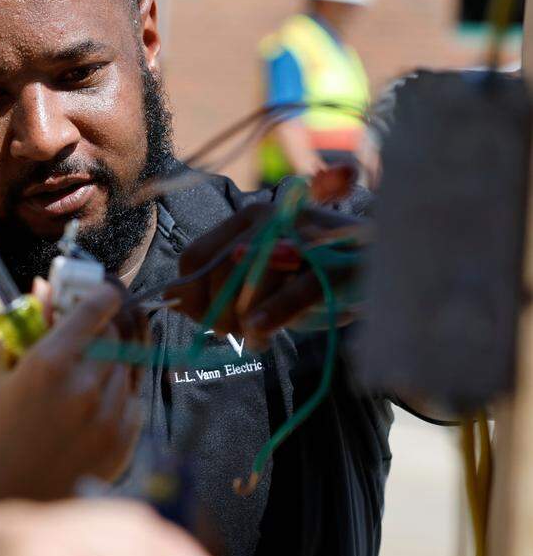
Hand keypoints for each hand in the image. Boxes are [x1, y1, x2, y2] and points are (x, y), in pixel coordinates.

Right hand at [0, 284, 143, 520]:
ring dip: (111, 362)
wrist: (0, 507)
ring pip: (127, 366)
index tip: (103, 290)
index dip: (101, 292)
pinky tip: (93, 406)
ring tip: (84, 376)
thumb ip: (18, 330)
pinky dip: (119, 396)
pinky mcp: (122, 444)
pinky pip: (133, 402)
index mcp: (48, 363)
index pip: (95, 307)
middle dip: (102, 327)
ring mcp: (108, 417)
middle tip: (87, 333)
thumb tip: (41, 289)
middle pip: (115, 334)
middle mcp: (85, 387)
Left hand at [165, 202, 365, 349]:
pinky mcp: (339, 262)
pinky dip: (274, 312)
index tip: (205, 320)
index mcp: (248, 219)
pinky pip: (297, 289)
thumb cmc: (311, 276)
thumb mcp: (260, 278)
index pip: (196, 257)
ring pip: (254, 280)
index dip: (192, 296)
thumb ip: (218, 284)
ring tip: (260, 337)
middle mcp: (273, 217)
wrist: (386, 268)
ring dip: (248, 321)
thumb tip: (168, 296)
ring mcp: (307, 236)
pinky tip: (260, 331)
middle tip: (236, 333)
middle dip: (220, 313)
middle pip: (222, 272)